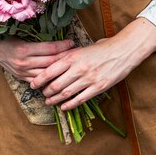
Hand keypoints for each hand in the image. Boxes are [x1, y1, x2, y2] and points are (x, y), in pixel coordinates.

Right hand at [0, 34, 74, 81]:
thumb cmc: (8, 36)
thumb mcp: (22, 34)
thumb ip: (38, 37)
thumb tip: (57, 36)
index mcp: (24, 49)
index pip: (50, 49)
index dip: (63, 46)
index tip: (72, 42)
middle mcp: (24, 63)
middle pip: (51, 62)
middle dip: (65, 57)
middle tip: (76, 53)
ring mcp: (23, 72)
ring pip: (46, 73)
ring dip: (59, 69)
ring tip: (71, 65)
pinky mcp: (21, 78)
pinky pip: (39, 81)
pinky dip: (49, 78)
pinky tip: (59, 76)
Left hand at [30, 17, 155, 109]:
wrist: (123, 51)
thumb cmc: (102, 47)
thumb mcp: (82, 48)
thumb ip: (68, 55)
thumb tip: (54, 61)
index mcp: (73, 56)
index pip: (50, 70)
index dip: (39, 79)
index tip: (33, 84)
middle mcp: (79, 68)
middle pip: (56, 84)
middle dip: (46, 91)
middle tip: (42, 94)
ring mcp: (88, 79)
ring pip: (66, 93)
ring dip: (55, 99)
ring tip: (49, 101)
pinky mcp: (98, 87)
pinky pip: (80, 99)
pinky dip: (70, 104)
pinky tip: (64, 107)